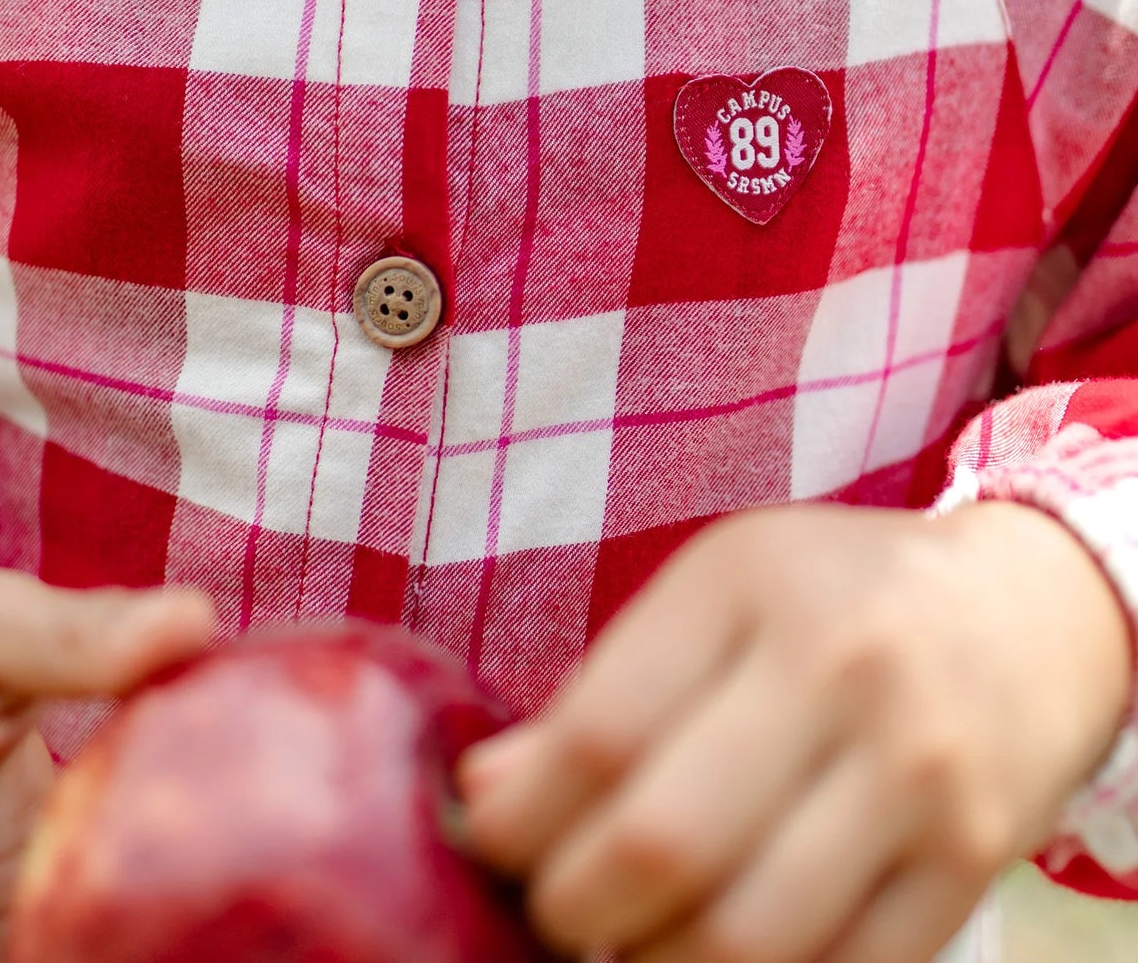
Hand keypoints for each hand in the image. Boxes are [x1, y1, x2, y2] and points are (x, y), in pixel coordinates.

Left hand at [459, 502, 1132, 962]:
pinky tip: (708, 951)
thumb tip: (487, 793)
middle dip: (572, 905)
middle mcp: (840, 675)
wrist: (1025, 610)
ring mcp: (916, 776)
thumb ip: (602, 689)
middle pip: (665, 843)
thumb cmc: (831, 595)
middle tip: (551, 906)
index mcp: (749, 587)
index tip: (488, 840)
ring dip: (652, 961)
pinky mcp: (973, 864)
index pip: (601, 731)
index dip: (519, 816)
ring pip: (747, 937)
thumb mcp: (712, 595)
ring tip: (624, 934)